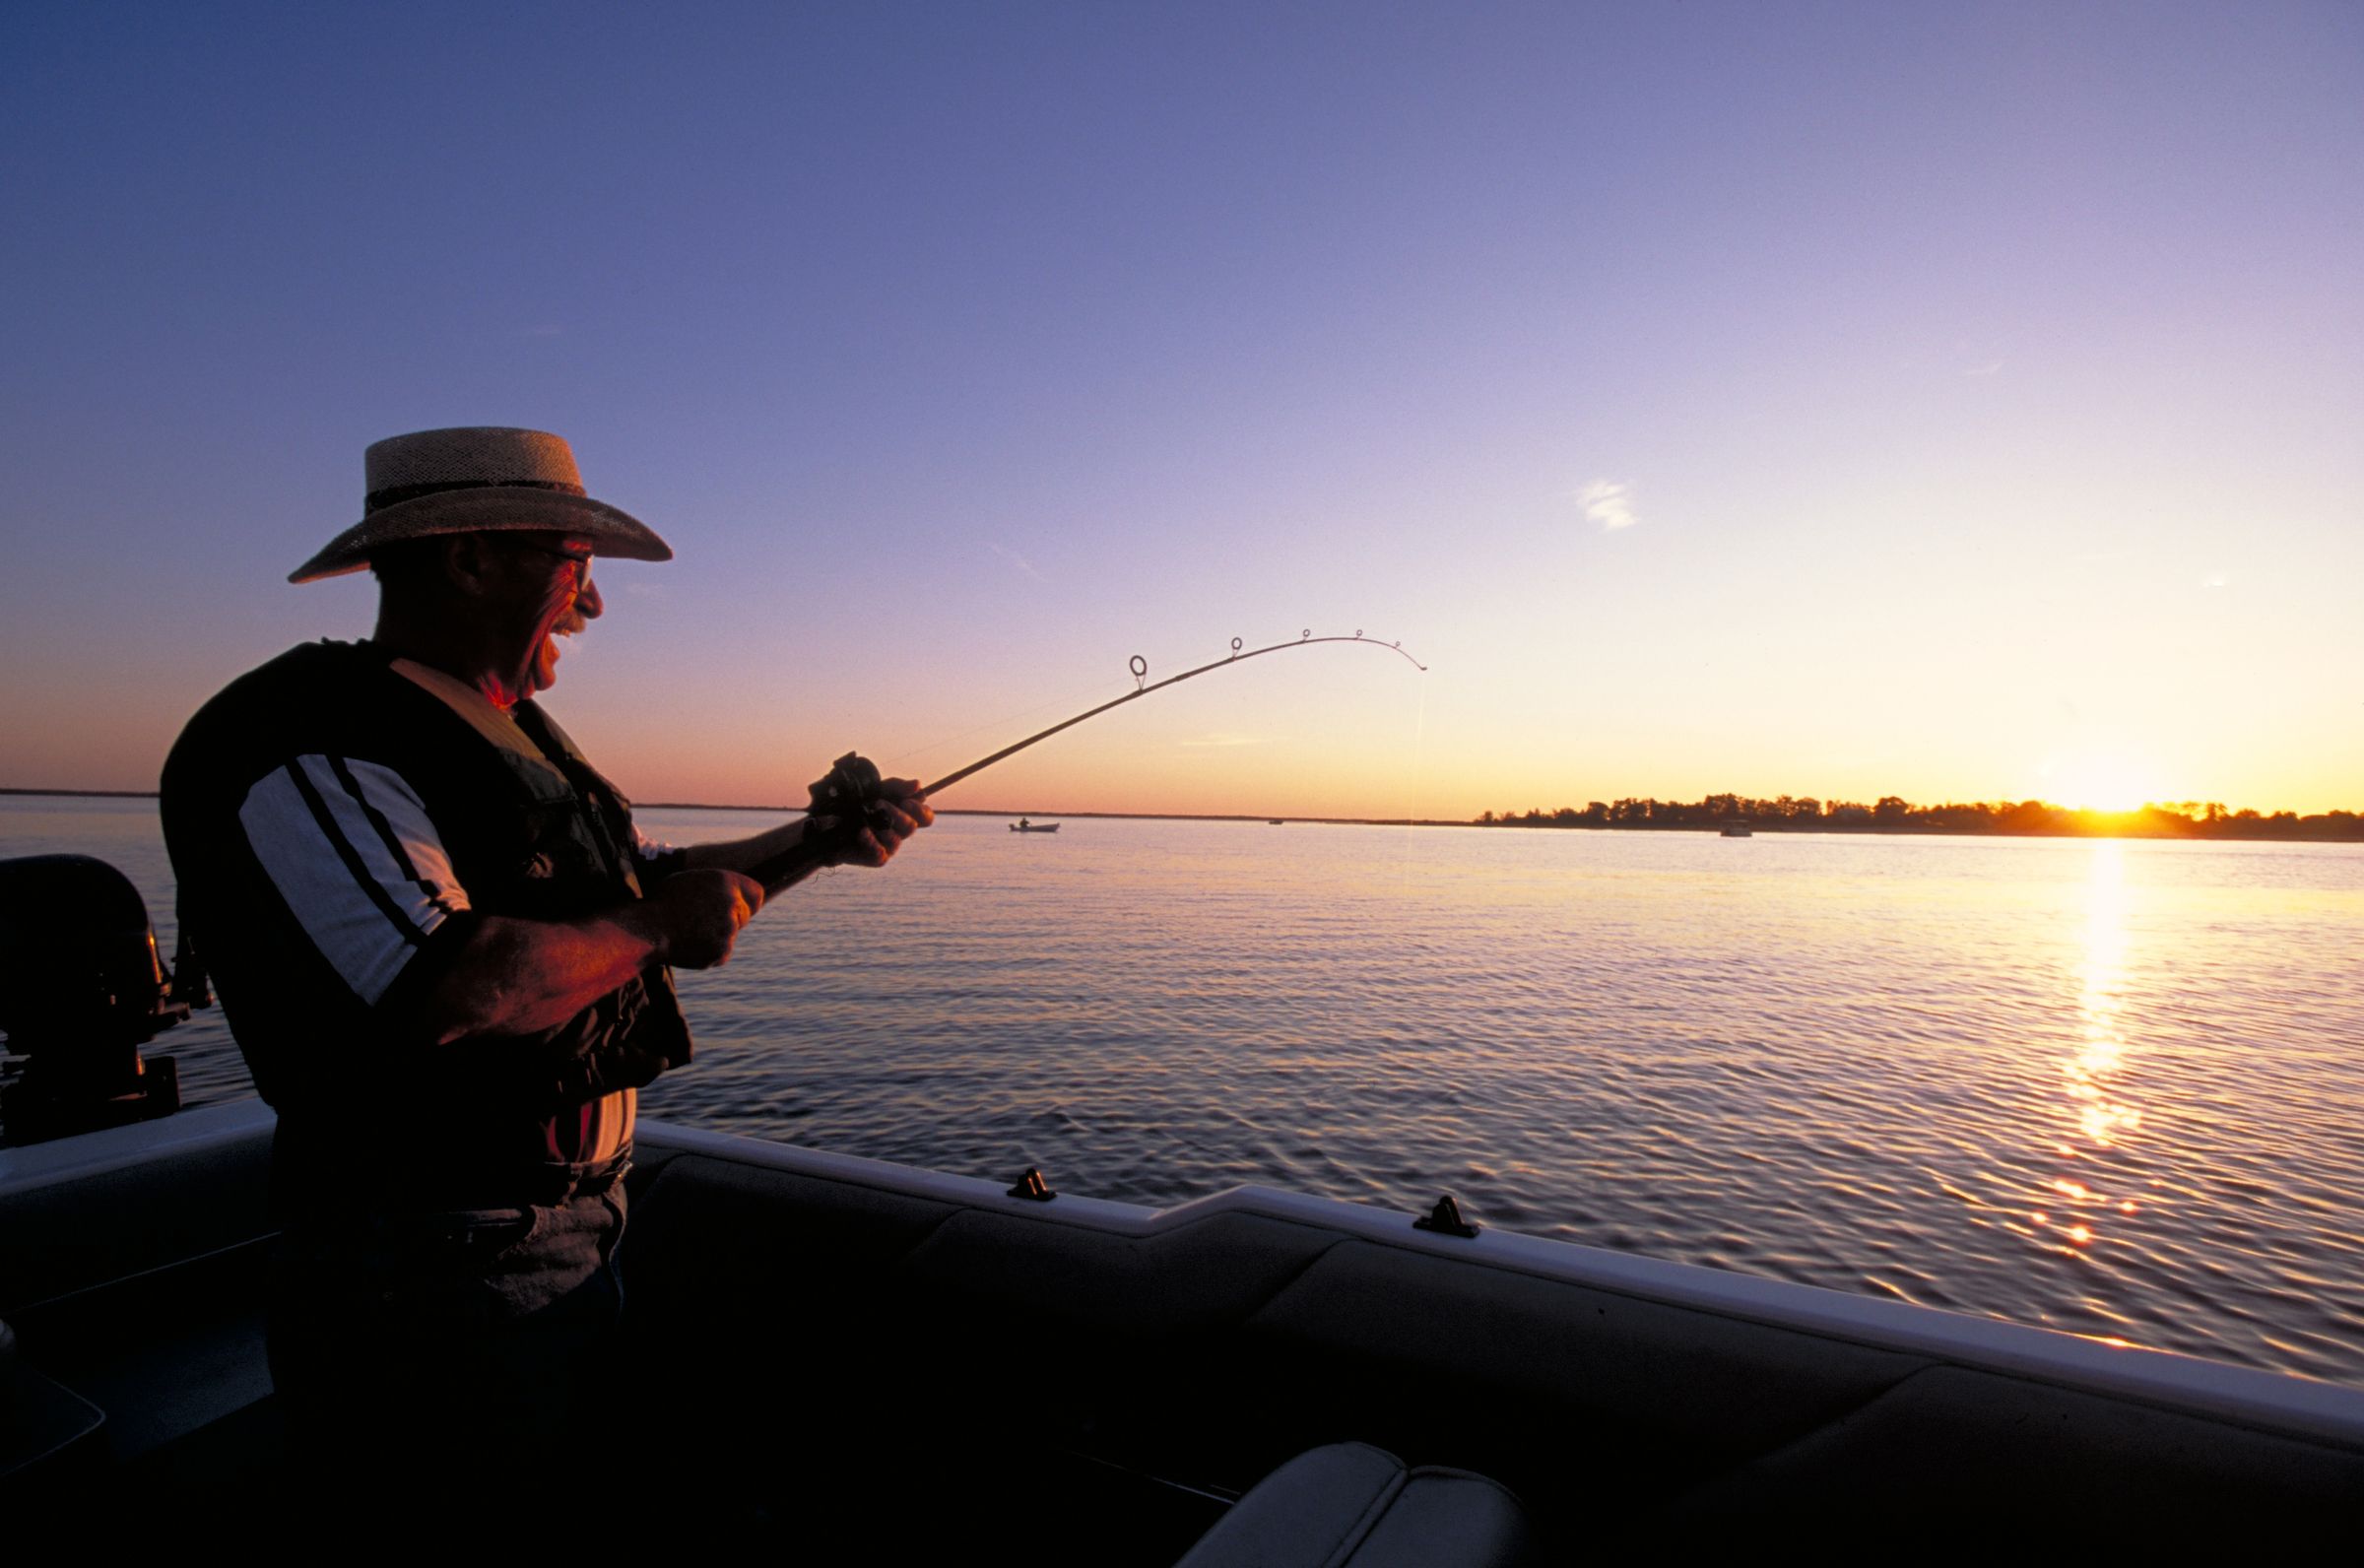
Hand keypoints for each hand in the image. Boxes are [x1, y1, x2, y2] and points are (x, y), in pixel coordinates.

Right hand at [647, 868, 763, 967]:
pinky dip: (708, 953)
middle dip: (728, 920)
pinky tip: (688, 947)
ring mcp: (729, 930)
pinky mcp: (722, 952)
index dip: (746, 902)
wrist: (646, 930)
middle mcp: (732, 904)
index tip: (740, 908)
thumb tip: (729, 893)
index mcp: (724, 881)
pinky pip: (720, 953)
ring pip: (728, 935)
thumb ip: (712, 886)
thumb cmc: (660, 903)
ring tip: (688, 934)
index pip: (756, 894)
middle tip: (702, 923)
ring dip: (714, 937)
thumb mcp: (686, 882)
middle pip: (743, 916)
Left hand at [805, 759, 933, 868]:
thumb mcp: (877, 789)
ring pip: (896, 840)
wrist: (829, 820)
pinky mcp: (876, 858)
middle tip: (877, 803)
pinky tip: (863, 833)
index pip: (926, 817)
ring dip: (881, 826)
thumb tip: (917, 785)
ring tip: (866, 817)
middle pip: (911, 827)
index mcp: (906, 815)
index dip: (920, 810)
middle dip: (895, 814)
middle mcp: (900, 832)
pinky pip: (880, 854)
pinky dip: (872, 842)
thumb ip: (898, 786)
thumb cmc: (857, 802)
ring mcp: (889, 846)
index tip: (906, 802)